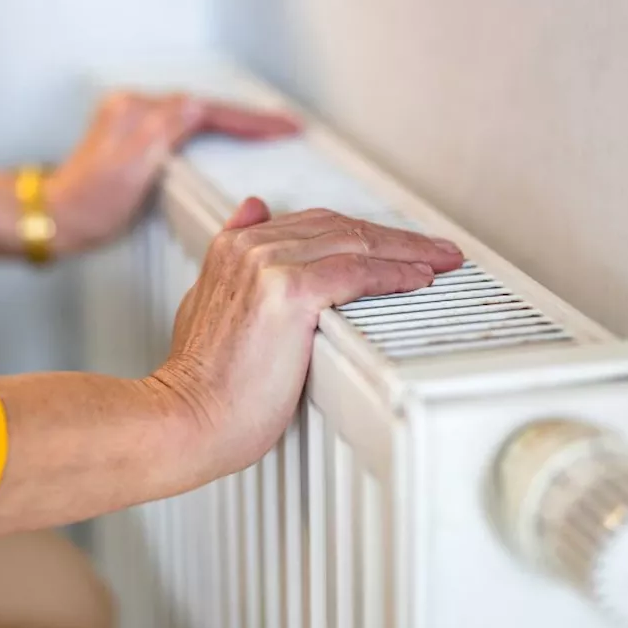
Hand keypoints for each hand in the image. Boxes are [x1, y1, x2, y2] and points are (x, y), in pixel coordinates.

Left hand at [46, 91, 298, 252]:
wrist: (53, 218)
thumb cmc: (87, 205)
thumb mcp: (129, 169)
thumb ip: (162, 132)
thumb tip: (195, 105)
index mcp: (139, 113)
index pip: (206, 109)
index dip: (249, 120)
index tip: (283, 127)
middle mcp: (135, 108)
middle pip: (205, 107)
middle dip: (247, 116)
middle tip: (285, 127)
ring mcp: (133, 120)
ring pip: (195, 113)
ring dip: (231, 120)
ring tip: (265, 130)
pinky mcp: (133, 137)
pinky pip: (182, 124)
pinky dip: (209, 129)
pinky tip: (223, 137)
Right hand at [150, 198, 464, 482]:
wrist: (186, 415)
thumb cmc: (201, 380)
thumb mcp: (207, 300)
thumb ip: (234, 260)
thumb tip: (254, 212)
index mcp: (234, 245)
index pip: (314, 223)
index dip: (361, 230)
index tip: (395, 243)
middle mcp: (251, 246)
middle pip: (341, 226)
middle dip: (394, 236)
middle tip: (436, 249)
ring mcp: (269, 265)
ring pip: (356, 242)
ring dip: (406, 250)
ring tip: (441, 260)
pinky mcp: (289, 292)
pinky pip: (358, 271)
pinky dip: (394, 273)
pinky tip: (419, 279)